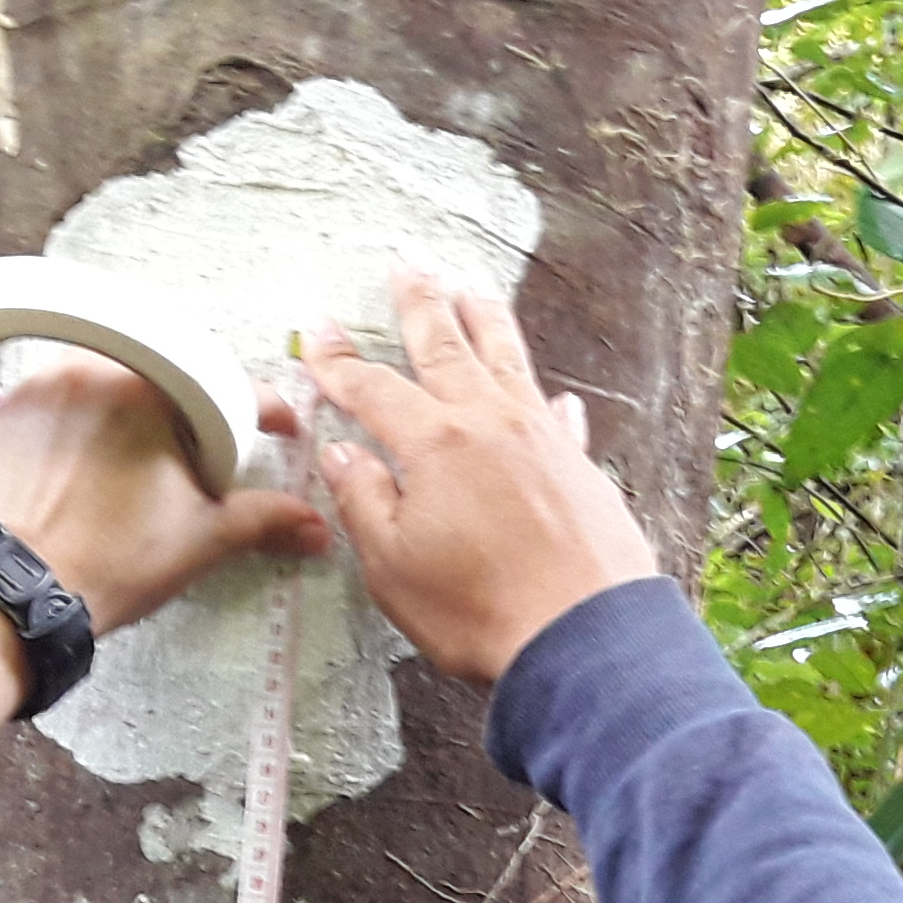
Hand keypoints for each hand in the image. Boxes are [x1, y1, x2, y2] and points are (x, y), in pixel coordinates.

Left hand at [0, 350, 330, 632]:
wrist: (13, 592)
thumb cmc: (108, 561)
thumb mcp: (201, 538)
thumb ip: (263, 519)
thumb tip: (313, 525)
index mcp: (155, 387)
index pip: (230, 388)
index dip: (266, 414)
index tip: (280, 428)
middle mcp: (97, 366)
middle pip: (167, 377)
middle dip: (191, 412)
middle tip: (201, 454)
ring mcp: (44, 384)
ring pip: (109, 381)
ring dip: (131, 410)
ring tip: (138, 461)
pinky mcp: (7, 410)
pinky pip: (58, 399)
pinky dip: (80, 422)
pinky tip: (86, 463)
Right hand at [305, 265, 660, 683]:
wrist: (582, 636)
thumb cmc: (481, 609)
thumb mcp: (394, 564)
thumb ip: (365, 501)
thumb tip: (343, 455)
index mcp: (434, 443)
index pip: (374, 389)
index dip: (340, 363)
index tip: (320, 337)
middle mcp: (490, 423)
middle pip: (446, 347)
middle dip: (420, 304)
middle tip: (407, 267)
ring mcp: (542, 439)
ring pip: (509, 360)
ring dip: (485, 321)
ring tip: (471, 290)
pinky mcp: (582, 468)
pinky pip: (560, 419)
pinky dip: (550, 402)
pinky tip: (554, 395)